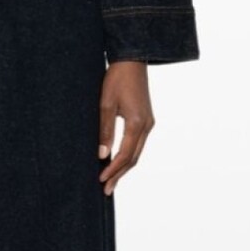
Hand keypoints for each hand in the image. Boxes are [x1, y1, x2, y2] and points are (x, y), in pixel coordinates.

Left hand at [98, 60, 153, 194]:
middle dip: (119, 174)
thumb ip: (105, 131)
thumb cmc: (116, 79)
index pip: (125, 155)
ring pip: (137, 152)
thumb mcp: (105, 104)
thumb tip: (102, 155)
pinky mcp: (146, 119)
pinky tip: (118, 161)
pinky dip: (128, 155)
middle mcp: (147, 126)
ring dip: (124, 167)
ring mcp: (148, 123)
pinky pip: (138, 143)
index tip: (101, 180)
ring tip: (111, 180)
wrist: (132, 60)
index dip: (113, 170)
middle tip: (106, 189)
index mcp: (138, 123)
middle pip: (133, 158)